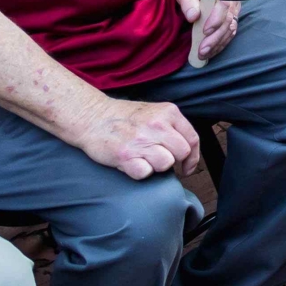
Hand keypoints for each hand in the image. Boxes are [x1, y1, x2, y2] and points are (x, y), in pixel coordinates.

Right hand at [77, 95, 200, 179]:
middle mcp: (157, 125)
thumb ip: (172, 127)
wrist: (93, 116)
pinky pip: (145, 173)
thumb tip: (187, 151)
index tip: (187, 167)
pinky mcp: (126, 155)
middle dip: (173, 160)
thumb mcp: (155, 113)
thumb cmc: (124, 118)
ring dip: (156, 166)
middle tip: (160, 159)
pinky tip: (132, 163)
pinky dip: (140, 172)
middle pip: (181, 153)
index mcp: (168, 112)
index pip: (192, 139)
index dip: (192, 158)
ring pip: (166, 164)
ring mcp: (141, 140)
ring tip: (143, 158)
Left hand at [173, 0, 239, 66]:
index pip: (225, 4)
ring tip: (204, 55)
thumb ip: (188, 0)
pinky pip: (231, 31)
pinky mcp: (232, 16)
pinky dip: (222, 43)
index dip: (217, 19)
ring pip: (230, 28)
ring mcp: (234, 8)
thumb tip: (193, 17)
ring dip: (218, 44)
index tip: (205, 32)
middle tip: (202, 51)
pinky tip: (212, 51)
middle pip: (228, 20)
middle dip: (215, 38)